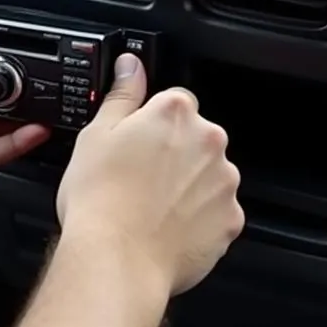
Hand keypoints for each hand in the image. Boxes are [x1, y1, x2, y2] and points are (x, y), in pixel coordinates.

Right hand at [56, 54, 243, 297]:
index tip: (137, 143)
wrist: (116, 260)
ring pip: (207, 174)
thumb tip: (130, 66)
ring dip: (188, 184)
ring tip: (151, 206)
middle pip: (195, 137)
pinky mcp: (231, 220)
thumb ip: (122, 95)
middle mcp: (208, 141)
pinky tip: (167, 226)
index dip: (152, 123)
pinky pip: (216, 212)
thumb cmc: (100, 200)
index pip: (175, 102)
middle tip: (138, 178)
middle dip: (174, 153)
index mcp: (175, 113)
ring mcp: (224, 182)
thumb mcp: (96, 135)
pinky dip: (198, 218)